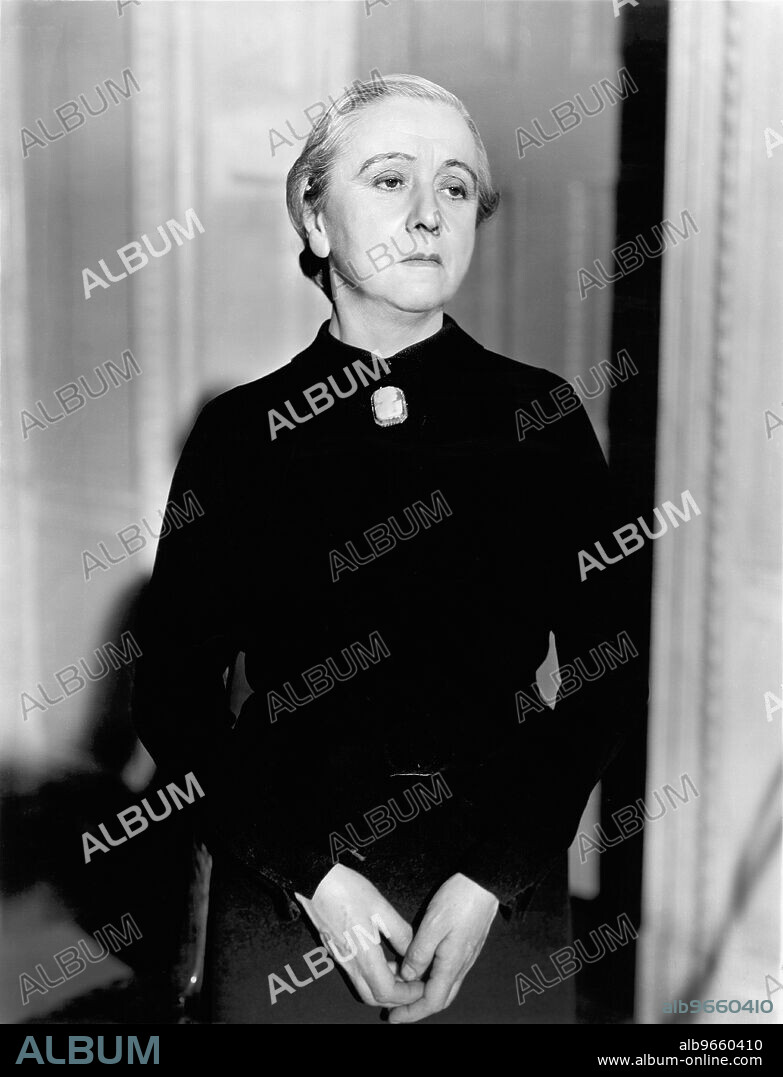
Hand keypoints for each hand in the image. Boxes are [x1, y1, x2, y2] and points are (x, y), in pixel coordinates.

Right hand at [295, 864, 424, 1009]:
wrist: (315, 881)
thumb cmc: (348, 891)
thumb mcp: (382, 907)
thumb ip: (400, 933)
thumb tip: (412, 952)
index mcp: (363, 954)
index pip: (386, 992)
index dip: (407, 993)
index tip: (421, 984)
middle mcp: (349, 963)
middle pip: (373, 997)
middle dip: (396, 997)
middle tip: (413, 983)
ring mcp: (340, 959)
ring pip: (363, 987)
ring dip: (384, 987)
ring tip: (401, 969)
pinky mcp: (335, 952)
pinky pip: (356, 975)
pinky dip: (373, 977)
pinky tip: (383, 959)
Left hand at [388, 872, 498, 1023]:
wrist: (483, 882)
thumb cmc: (458, 900)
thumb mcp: (433, 924)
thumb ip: (419, 953)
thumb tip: (407, 977)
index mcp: (453, 964)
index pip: (432, 1001)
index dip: (412, 1012)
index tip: (394, 1017)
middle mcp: (462, 965)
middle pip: (440, 999)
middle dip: (417, 1008)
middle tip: (396, 1009)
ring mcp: (465, 957)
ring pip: (445, 986)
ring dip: (423, 994)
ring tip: (402, 990)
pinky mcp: (466, 947)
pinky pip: (448, 973)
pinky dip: (431, 979)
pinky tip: (419, 970)